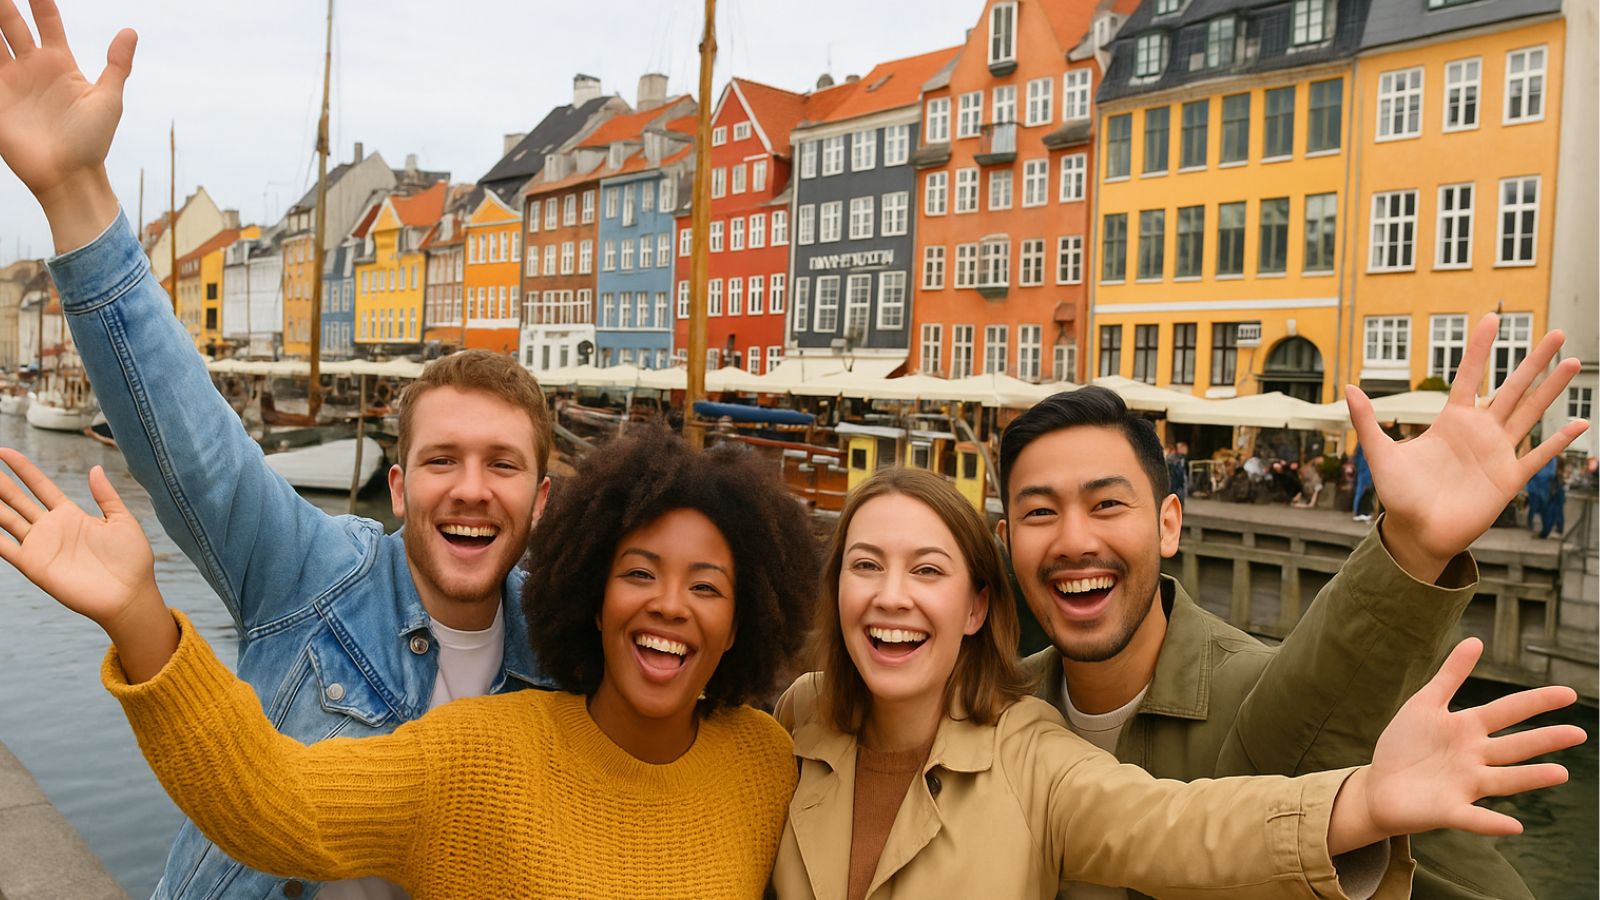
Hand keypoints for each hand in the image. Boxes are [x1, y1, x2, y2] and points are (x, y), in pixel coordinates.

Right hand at [0, 0, 133, 247]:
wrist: (69, 176)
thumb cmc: (93, 141)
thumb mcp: (109, 100)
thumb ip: (117, 65)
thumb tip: (130, 31)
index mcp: (59, 63)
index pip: (47, 22)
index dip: (41, 2)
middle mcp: (32, 68)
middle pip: (11, 24)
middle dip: (3, 6)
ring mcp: (10, 82)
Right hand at [0, 447, 153, 626]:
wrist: (129, 594)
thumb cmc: (131, 559)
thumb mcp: (121, 520)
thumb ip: (105, 495)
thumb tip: (95, 468)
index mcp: (70, 514)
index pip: (39, 485)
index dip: (23, 468)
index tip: (4, 451)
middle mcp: (50, 528)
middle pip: (16, 499)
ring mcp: (40, 546)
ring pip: (6, 518)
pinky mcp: (34, 565)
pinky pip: (4, 548)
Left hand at [1341, 638, 1583, 848]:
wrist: (1379, 786)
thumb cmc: (1405, 744)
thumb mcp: (1425, 704)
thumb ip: (1450, 675)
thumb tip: (1476, 640)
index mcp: (1468, 729)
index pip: (1508, 711)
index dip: (1536, 701)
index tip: (1569, 693)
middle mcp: (1475, 758)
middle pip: (1514, 746)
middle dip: (1544, 739)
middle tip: (1579, 733)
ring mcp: (1465, 785)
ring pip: (1504, 780)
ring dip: (1530, 778)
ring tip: (1560, 773)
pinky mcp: (1449, 810)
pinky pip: (1474, 818)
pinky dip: (1492, 822)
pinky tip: (1514, 826)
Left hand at [1348, 314, 1588, 581]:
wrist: (1416, 533)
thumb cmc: (1399, 495)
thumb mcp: (1381, 454)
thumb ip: (1367, 421)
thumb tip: (1348, 386)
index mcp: (1451, 421)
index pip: (1470, 376)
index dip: (1480, 349)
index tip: (1491, 319)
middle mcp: (1479, 432)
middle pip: (1512, 388)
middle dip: (1533, 360)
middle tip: (1557, 332)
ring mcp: (1497, 453)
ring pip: (1530, 412)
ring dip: (1552, 388)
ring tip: (1574, 362)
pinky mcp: (1508, 478)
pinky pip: (1539, 456)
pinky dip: (1559, 440)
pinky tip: (1580, 422)